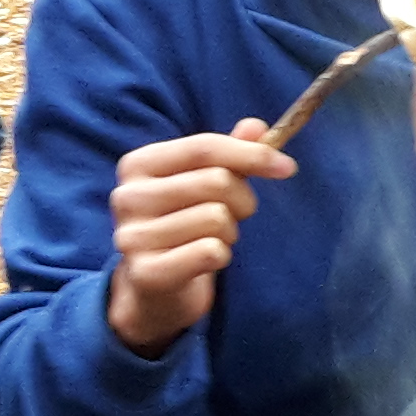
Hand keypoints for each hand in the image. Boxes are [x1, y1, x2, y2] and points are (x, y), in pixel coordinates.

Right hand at [105, 119, 296, 356]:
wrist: (155, 289)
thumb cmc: (185, 227)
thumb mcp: (204, 185)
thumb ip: (230, 156)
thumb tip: (257, 126)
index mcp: (139, 164)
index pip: (204, 147)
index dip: (252, 154)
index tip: (287, 167)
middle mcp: (128, 196)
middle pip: (216, 181)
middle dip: (242, 201)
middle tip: (231, 218)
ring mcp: (132, 235)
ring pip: (217, 218)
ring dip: (229, 232)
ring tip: (210, 240)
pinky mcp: (145, 272)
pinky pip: (210, 251)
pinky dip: (221, 256)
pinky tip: (205, 261)